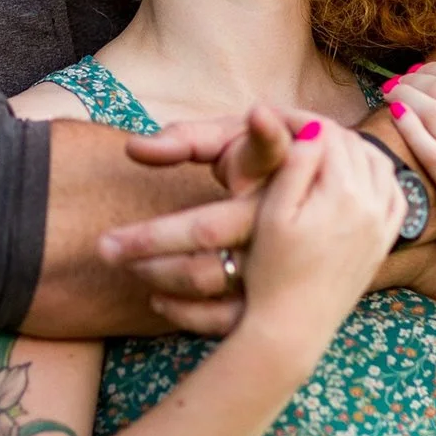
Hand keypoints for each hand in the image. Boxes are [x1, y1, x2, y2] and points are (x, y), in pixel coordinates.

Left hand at [105, 104, 303, 330]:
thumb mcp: (237, 141)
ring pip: (210, 274)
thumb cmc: (264, 166)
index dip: (263, 137)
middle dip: (149, 240)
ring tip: (121, 262)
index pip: (263, 152)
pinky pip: (227, 315)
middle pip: (209, 229)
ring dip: (159, 272)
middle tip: (104, 246)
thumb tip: (131, 149)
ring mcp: (283, 259)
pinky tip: (157, 300)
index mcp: (278, 168)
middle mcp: (282, 216)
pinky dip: (186, 313)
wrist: (331, 214)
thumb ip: (187, 139)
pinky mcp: (279, 295)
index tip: (251, 120)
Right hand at [234, 120, 404, 363]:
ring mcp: (382, 224)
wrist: (293, 326)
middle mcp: (372, 205)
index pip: (327, 134)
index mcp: (342, 193)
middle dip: (323, 131)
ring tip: (320, 148)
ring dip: (352, 149)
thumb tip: (312, 127)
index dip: (298, 119)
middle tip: (291, 129)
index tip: (272, 118)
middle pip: (355, 145)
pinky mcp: (383, 242)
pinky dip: (377, 174)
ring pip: (379, 164)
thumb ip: (295, 166)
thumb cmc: (272, 272)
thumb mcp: (273, 214)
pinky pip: (394, 193)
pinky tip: (356, 176)